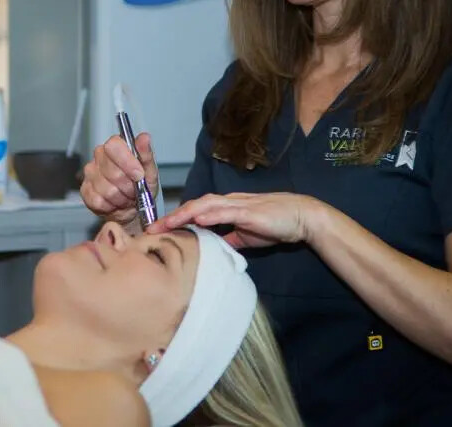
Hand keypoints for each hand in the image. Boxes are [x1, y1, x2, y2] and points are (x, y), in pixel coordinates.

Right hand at [80, 133, 158, 225]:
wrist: (134, 207)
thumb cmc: (141, 185)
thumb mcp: (150, 170)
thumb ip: (146, 154)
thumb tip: (144, 138)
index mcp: (116, 146)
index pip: (113, 146)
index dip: (127, 162)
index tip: (138, 174)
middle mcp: (100, 156)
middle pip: (112, 171)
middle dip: (128, 185)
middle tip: (134, 189)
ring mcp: (90, 173)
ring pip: (107, 189)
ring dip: (121, 197)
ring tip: (126, 196)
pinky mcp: (85, 191)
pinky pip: (99, 201)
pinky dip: (111, 205)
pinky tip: (116, 202)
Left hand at [146, 192, 324, 248]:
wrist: (301, 216)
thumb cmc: (275, 223)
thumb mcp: (246, 235)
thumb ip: (229, 238)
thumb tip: (214, 249)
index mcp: (226, 207)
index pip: (195, 211)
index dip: (175, 220)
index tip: (158, 232)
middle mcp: (227, 202)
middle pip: (193, 206)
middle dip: (171, 218)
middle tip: (150, 230)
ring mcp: (237, 205)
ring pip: (204, 205)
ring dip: (183, 214)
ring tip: (165, 225)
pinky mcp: (248, 211)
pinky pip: (225, 212)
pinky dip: (209, 215)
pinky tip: (196, 220)